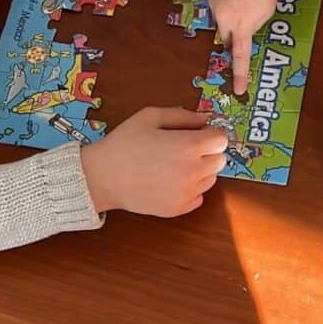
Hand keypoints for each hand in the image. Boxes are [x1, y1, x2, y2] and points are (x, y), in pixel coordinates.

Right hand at [81, 107, 227, 215]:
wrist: (101, 177)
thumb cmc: (124, 143)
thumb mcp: (150, 117)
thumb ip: (182, 115)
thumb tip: (205, 119)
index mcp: (188, 145)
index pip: (221, 140)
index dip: (211, 134)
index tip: (200, 134)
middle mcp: (192, 170)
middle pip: (220, 160)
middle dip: (208, 152)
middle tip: (186, 149)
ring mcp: (186, 192)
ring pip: (211, 179)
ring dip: (201, 171)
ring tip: (175, 165)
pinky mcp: (178, 208)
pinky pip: (198, 197)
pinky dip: (190, 189)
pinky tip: (171, 181)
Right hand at [206, 0, 283, 94]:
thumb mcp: (267, 9)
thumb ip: (254, 24)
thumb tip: (245, 30)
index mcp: (242, 25)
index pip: (241, 56)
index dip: (241, 74)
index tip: (239, 91)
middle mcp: (223, 18)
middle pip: (227, 35)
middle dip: (236, 32)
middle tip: (247, 17)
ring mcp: (212, 3)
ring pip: (221, 17)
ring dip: (231, 11)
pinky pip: (217, 1)